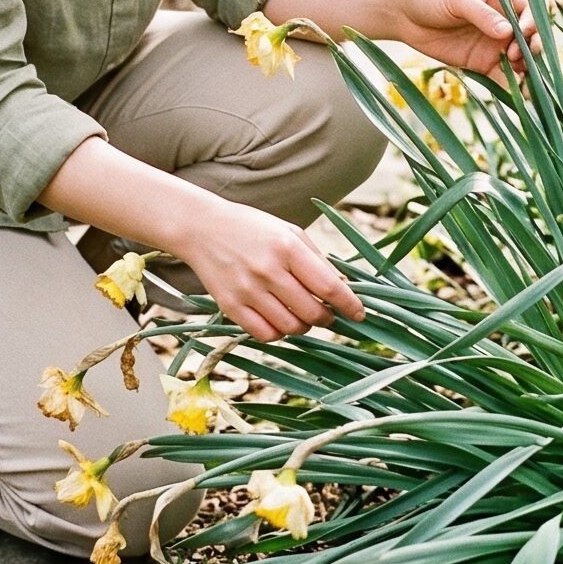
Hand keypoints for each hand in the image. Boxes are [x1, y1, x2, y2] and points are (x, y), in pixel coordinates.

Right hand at [172, 196, 366, 342]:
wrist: (202, 228)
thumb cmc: (254, 229)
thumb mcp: (290, 232)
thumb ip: (318, 260)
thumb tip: (344, 288)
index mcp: (287, 247)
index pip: (328, 287)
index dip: (349, 305)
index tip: (360, 314)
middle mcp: (268, 270)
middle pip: (312, 312)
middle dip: (327, 318)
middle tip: (327, 314)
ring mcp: (247, 290)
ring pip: (291, 327)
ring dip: (304, 326)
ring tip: (302, 314)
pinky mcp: (230, 306)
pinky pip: (265, 335)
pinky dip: (279, 333)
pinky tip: (280, 319)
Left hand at [396, 0, 537, 78]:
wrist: (404, 16)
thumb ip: (481, 14)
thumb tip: (507, 31)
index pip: (528, 9)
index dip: (531, 22)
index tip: (522, 34)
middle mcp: (504, 21)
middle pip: (530, 37)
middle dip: (531, 47)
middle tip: (517, 56)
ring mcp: (495, 44)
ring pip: (521, 59)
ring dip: (526, 69)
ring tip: (521, 77)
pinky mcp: (484, 64)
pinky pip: (503, 76)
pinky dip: (511, 86)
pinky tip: (516, 93)